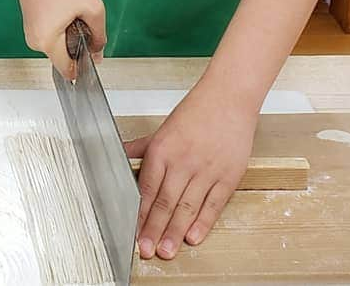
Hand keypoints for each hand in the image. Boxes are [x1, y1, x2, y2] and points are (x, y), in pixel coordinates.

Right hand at [13, 0, 105, 77]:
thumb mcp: (92, 8)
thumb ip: (100, 35)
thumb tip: (97, 52)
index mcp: (47, 42)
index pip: (68, 70)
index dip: (84, 65)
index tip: (93, 53)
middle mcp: (34, 41)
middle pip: (64, 56)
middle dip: (77, 43)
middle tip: (82, 18)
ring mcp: (30, 31)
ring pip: (58, 44)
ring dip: (69, 32)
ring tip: (70, 8)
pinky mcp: (31, 21)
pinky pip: (51, 33)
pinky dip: (61, 25)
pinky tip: (63, 6)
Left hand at [126, 81, 255, 259]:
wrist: (228, 99)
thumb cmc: (196, 112)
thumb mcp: (163, 129)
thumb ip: (142, 147)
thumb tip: (121, 155)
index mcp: (162, 149)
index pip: (148, 188)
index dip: (140, 213)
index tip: (133, 231)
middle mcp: (182, 161)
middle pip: (165, 201)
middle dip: (154, 228)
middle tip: (147, 250)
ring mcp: (206, 170)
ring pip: (187, 207)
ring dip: (176, 232)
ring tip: (167, 250)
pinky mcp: (227, 177)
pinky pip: (213, 204)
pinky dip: (203, 222)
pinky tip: (194, 237)